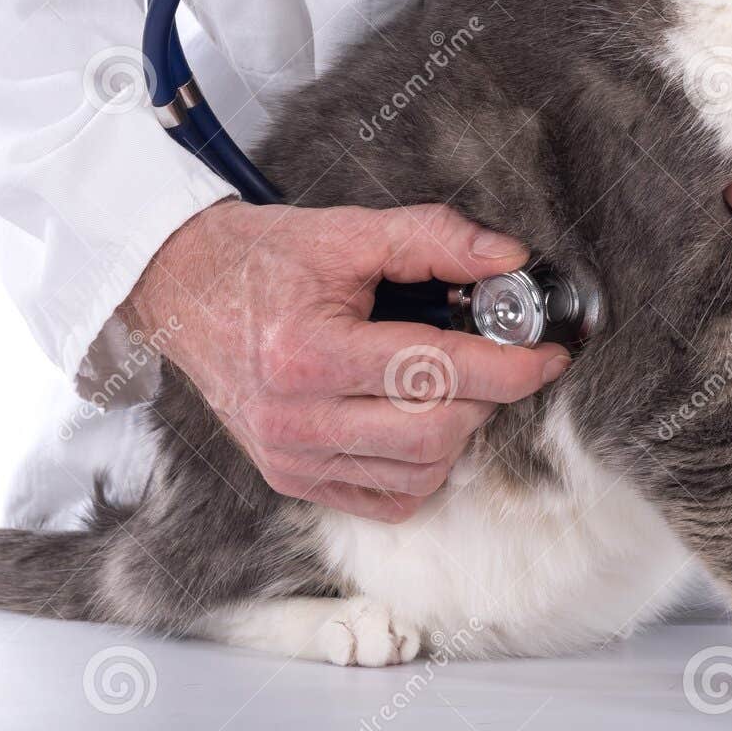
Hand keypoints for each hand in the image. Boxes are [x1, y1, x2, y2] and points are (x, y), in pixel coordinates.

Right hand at [123, 200, 567, 521]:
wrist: (183, 291)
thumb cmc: (264, 260)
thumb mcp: (349, 232)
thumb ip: (435, 239)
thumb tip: (511, 260)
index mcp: (306, 352)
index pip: (435, 371)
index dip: (508, 366)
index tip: (547, 355)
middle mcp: (294, 418)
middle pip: (436, 431)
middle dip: (485, 395)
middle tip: (493, 358)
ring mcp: (290, 459)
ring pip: (420, 471)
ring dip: (457, 430)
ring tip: (446, 382)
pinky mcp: (292, 481)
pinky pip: (388, 498)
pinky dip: (422, 466)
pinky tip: (415, 418)